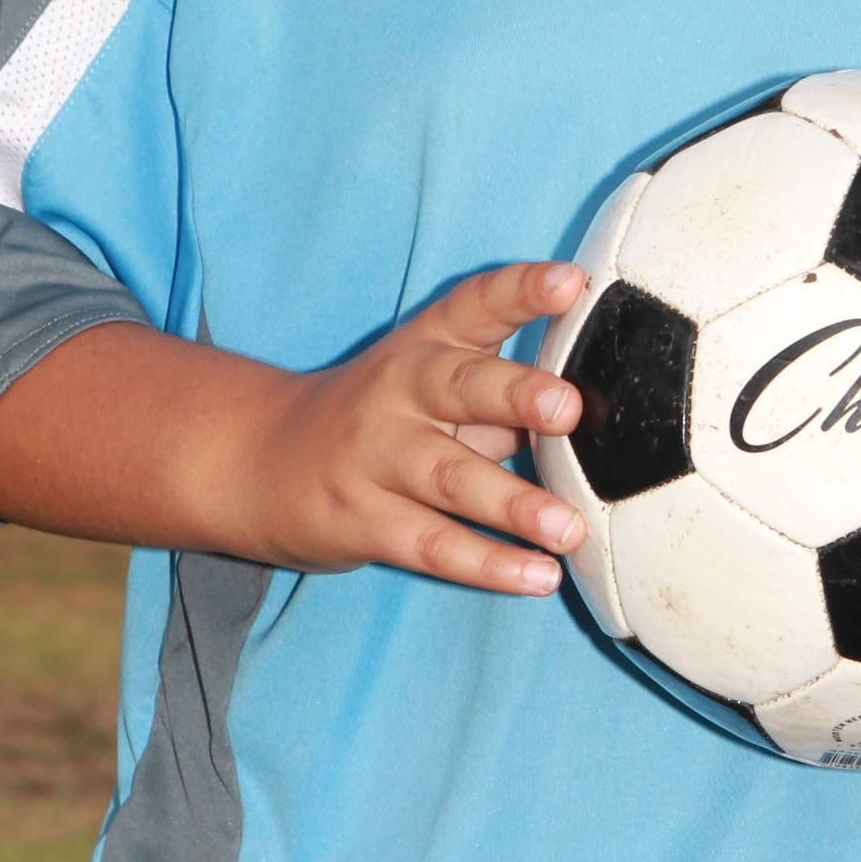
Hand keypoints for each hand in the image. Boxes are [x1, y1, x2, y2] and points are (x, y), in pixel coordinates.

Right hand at [240, 260, 588, 588]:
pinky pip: (430, 545)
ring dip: (513, 505)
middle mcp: (397, 392)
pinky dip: (487, 565)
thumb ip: (503, 395)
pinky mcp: (362, 520)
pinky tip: (538, 578)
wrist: (259, 463)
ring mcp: (374, 458)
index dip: (520, 291)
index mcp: (424, 347)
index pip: (474, 306)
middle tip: (568, 411)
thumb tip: (601, 412)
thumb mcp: (429, 386)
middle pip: (458, 386)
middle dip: (515, 395)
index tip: (569, 283)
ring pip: (448, 477)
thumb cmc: (379, 421)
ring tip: (570, 529)